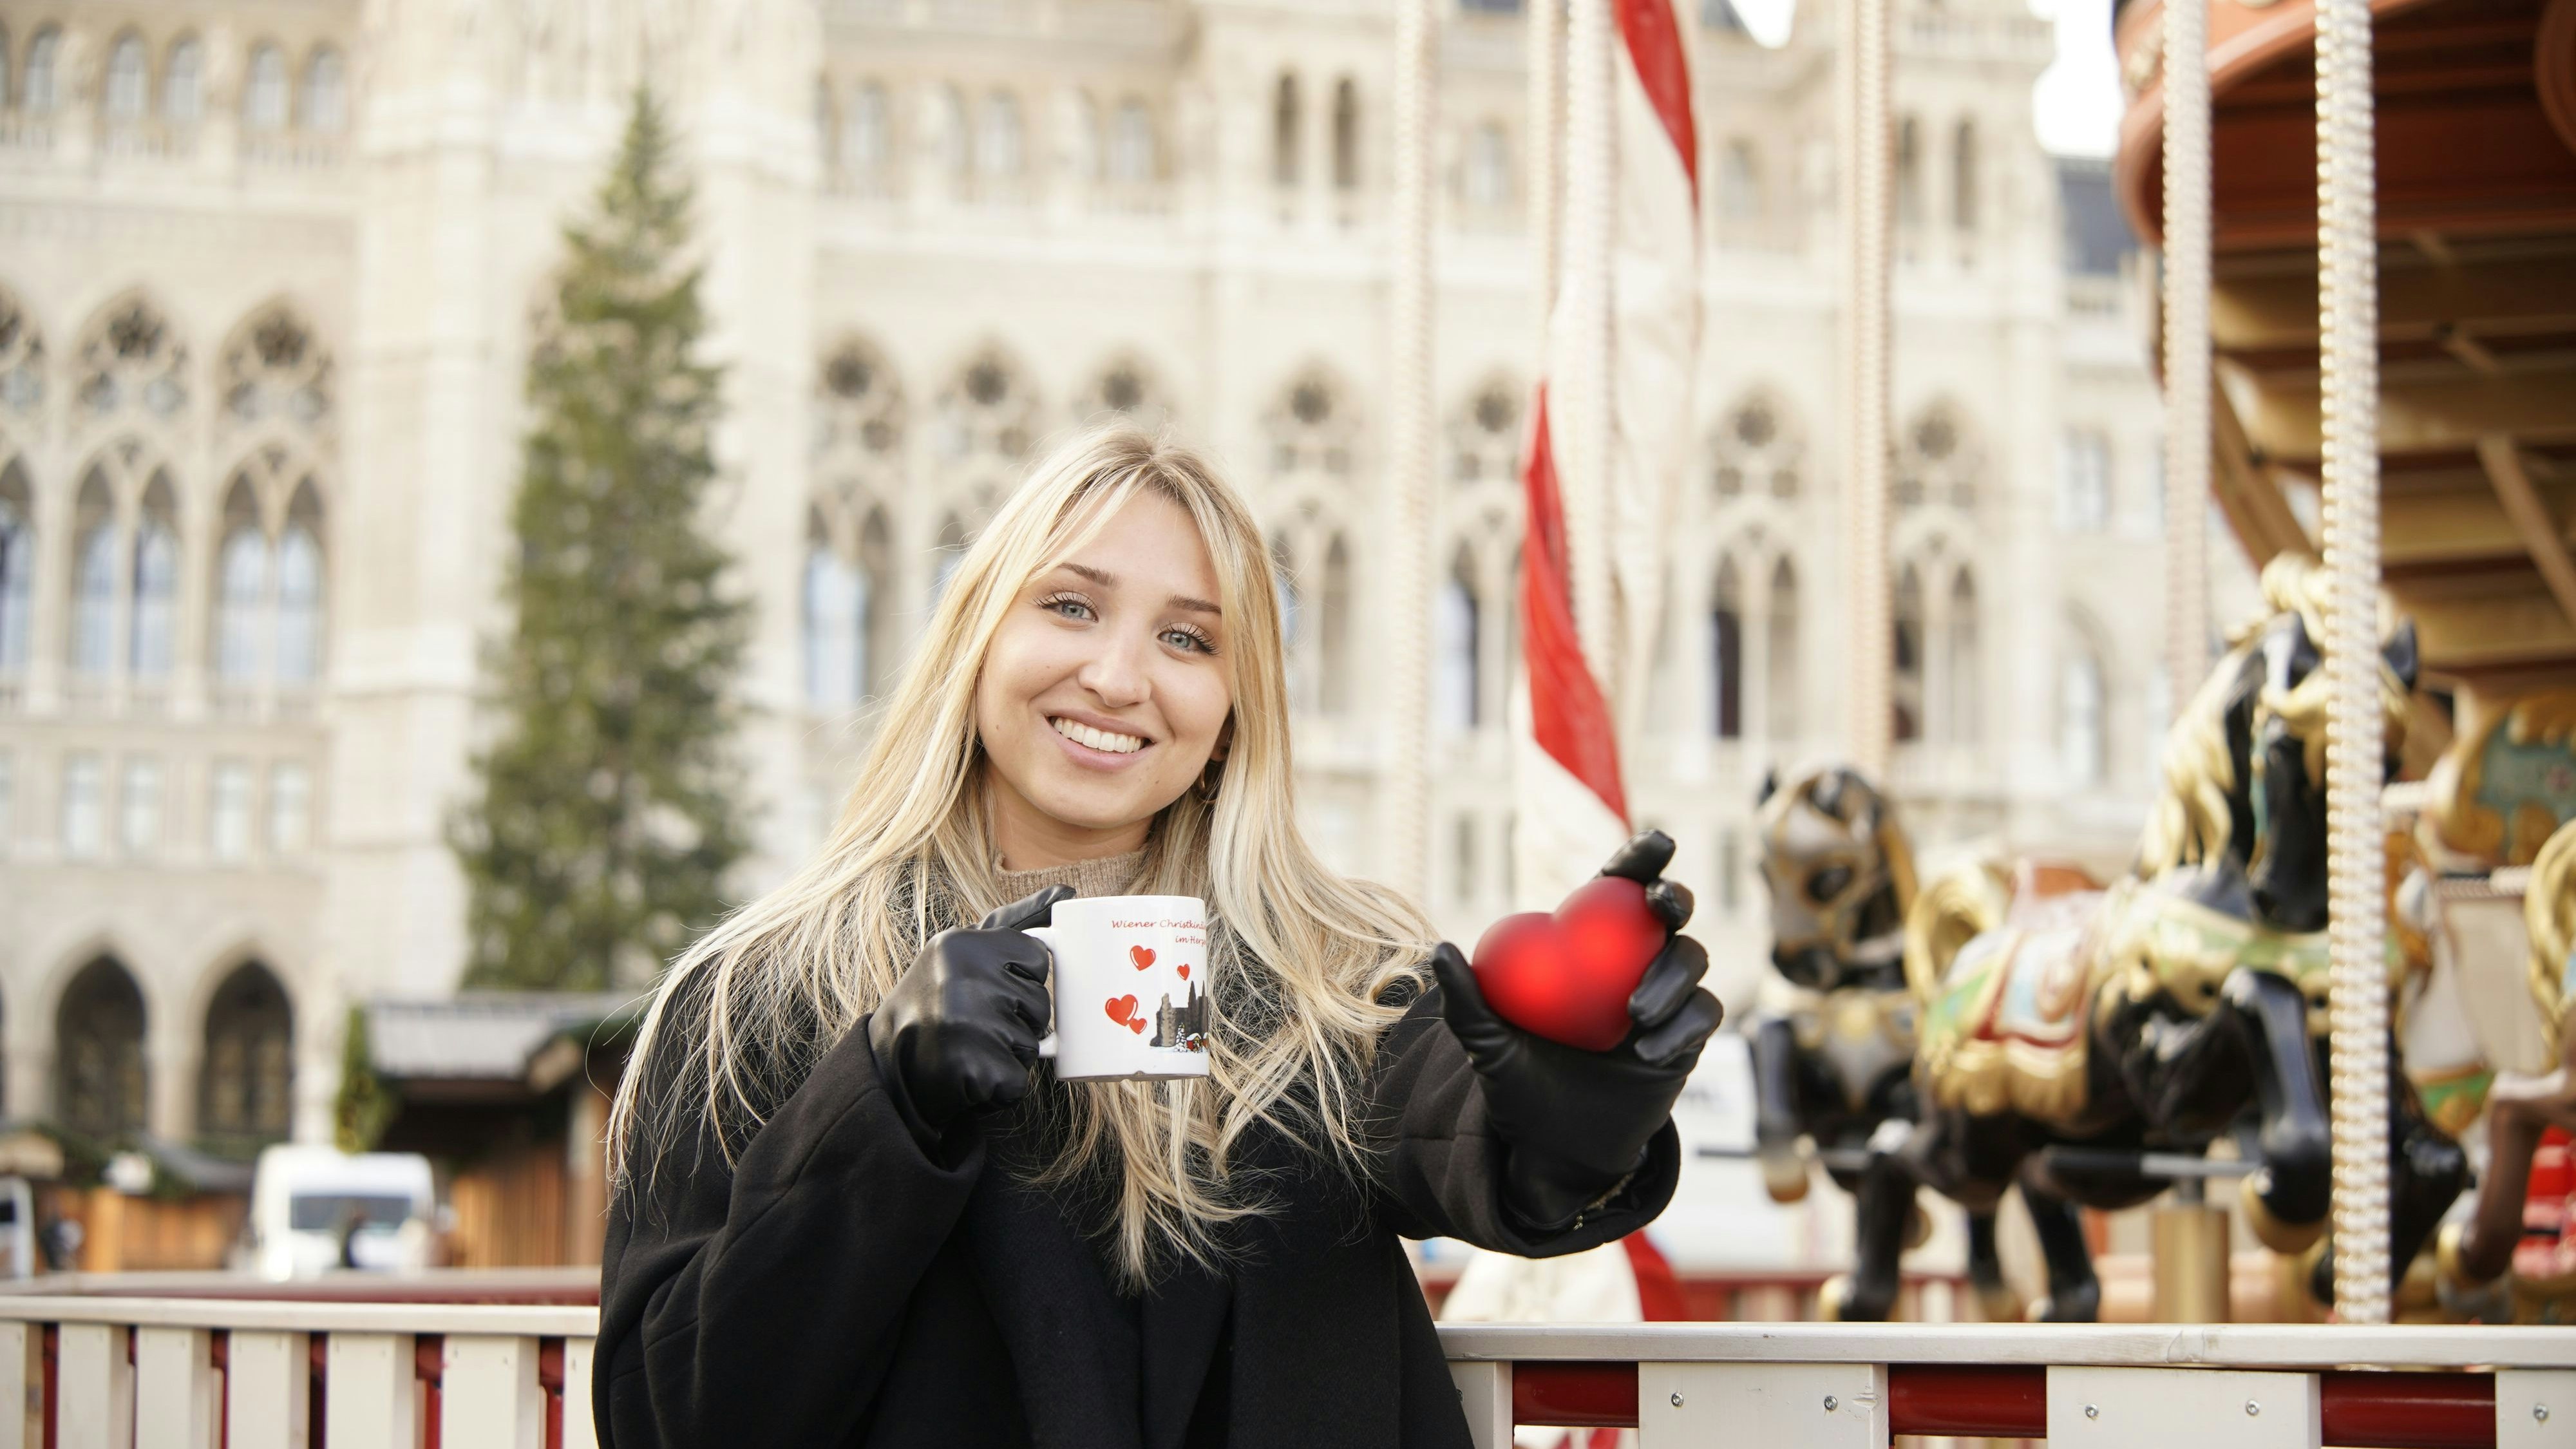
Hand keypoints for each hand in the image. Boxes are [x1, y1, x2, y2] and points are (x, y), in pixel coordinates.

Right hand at [867, 885, 1070, 1143]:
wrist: (889, 1064)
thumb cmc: (937, 1000)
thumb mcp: (965, 950)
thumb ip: (1017, 921)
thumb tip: (1068, 891)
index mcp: (961, 944)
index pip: (1038, 959)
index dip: (1022, 979)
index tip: (989, 987)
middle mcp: (960, 980)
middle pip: (1040, 1003)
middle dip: (1019, 1019)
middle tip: (977, 1022)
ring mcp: (965, 1026)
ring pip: (1032, 1043)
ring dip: (1010, 1052)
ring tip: (971, 1046)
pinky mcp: (970, 1071)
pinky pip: (1018, 1080)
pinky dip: (1001, 1084)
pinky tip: (969, 1073)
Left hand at [1434, 831, 1723, 1230]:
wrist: (1559, 1145)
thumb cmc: (1520, 1083)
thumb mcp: (1489, 1047)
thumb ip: (1469, 1003)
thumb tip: (1443, 951)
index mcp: (1589, 943)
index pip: (1619, 887)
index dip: (1641, 858)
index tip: (1653, 845)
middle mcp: (1634, 960)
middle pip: (1670, 911)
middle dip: (1675, 896)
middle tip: (1659, 906)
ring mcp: (1667, 996)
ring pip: (1691, 960)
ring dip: (1670, 977)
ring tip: (1633, 1014)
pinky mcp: (1689, 1036)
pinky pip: (1703, 1015)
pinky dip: (1682, 1025)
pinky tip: (1648, 1051)